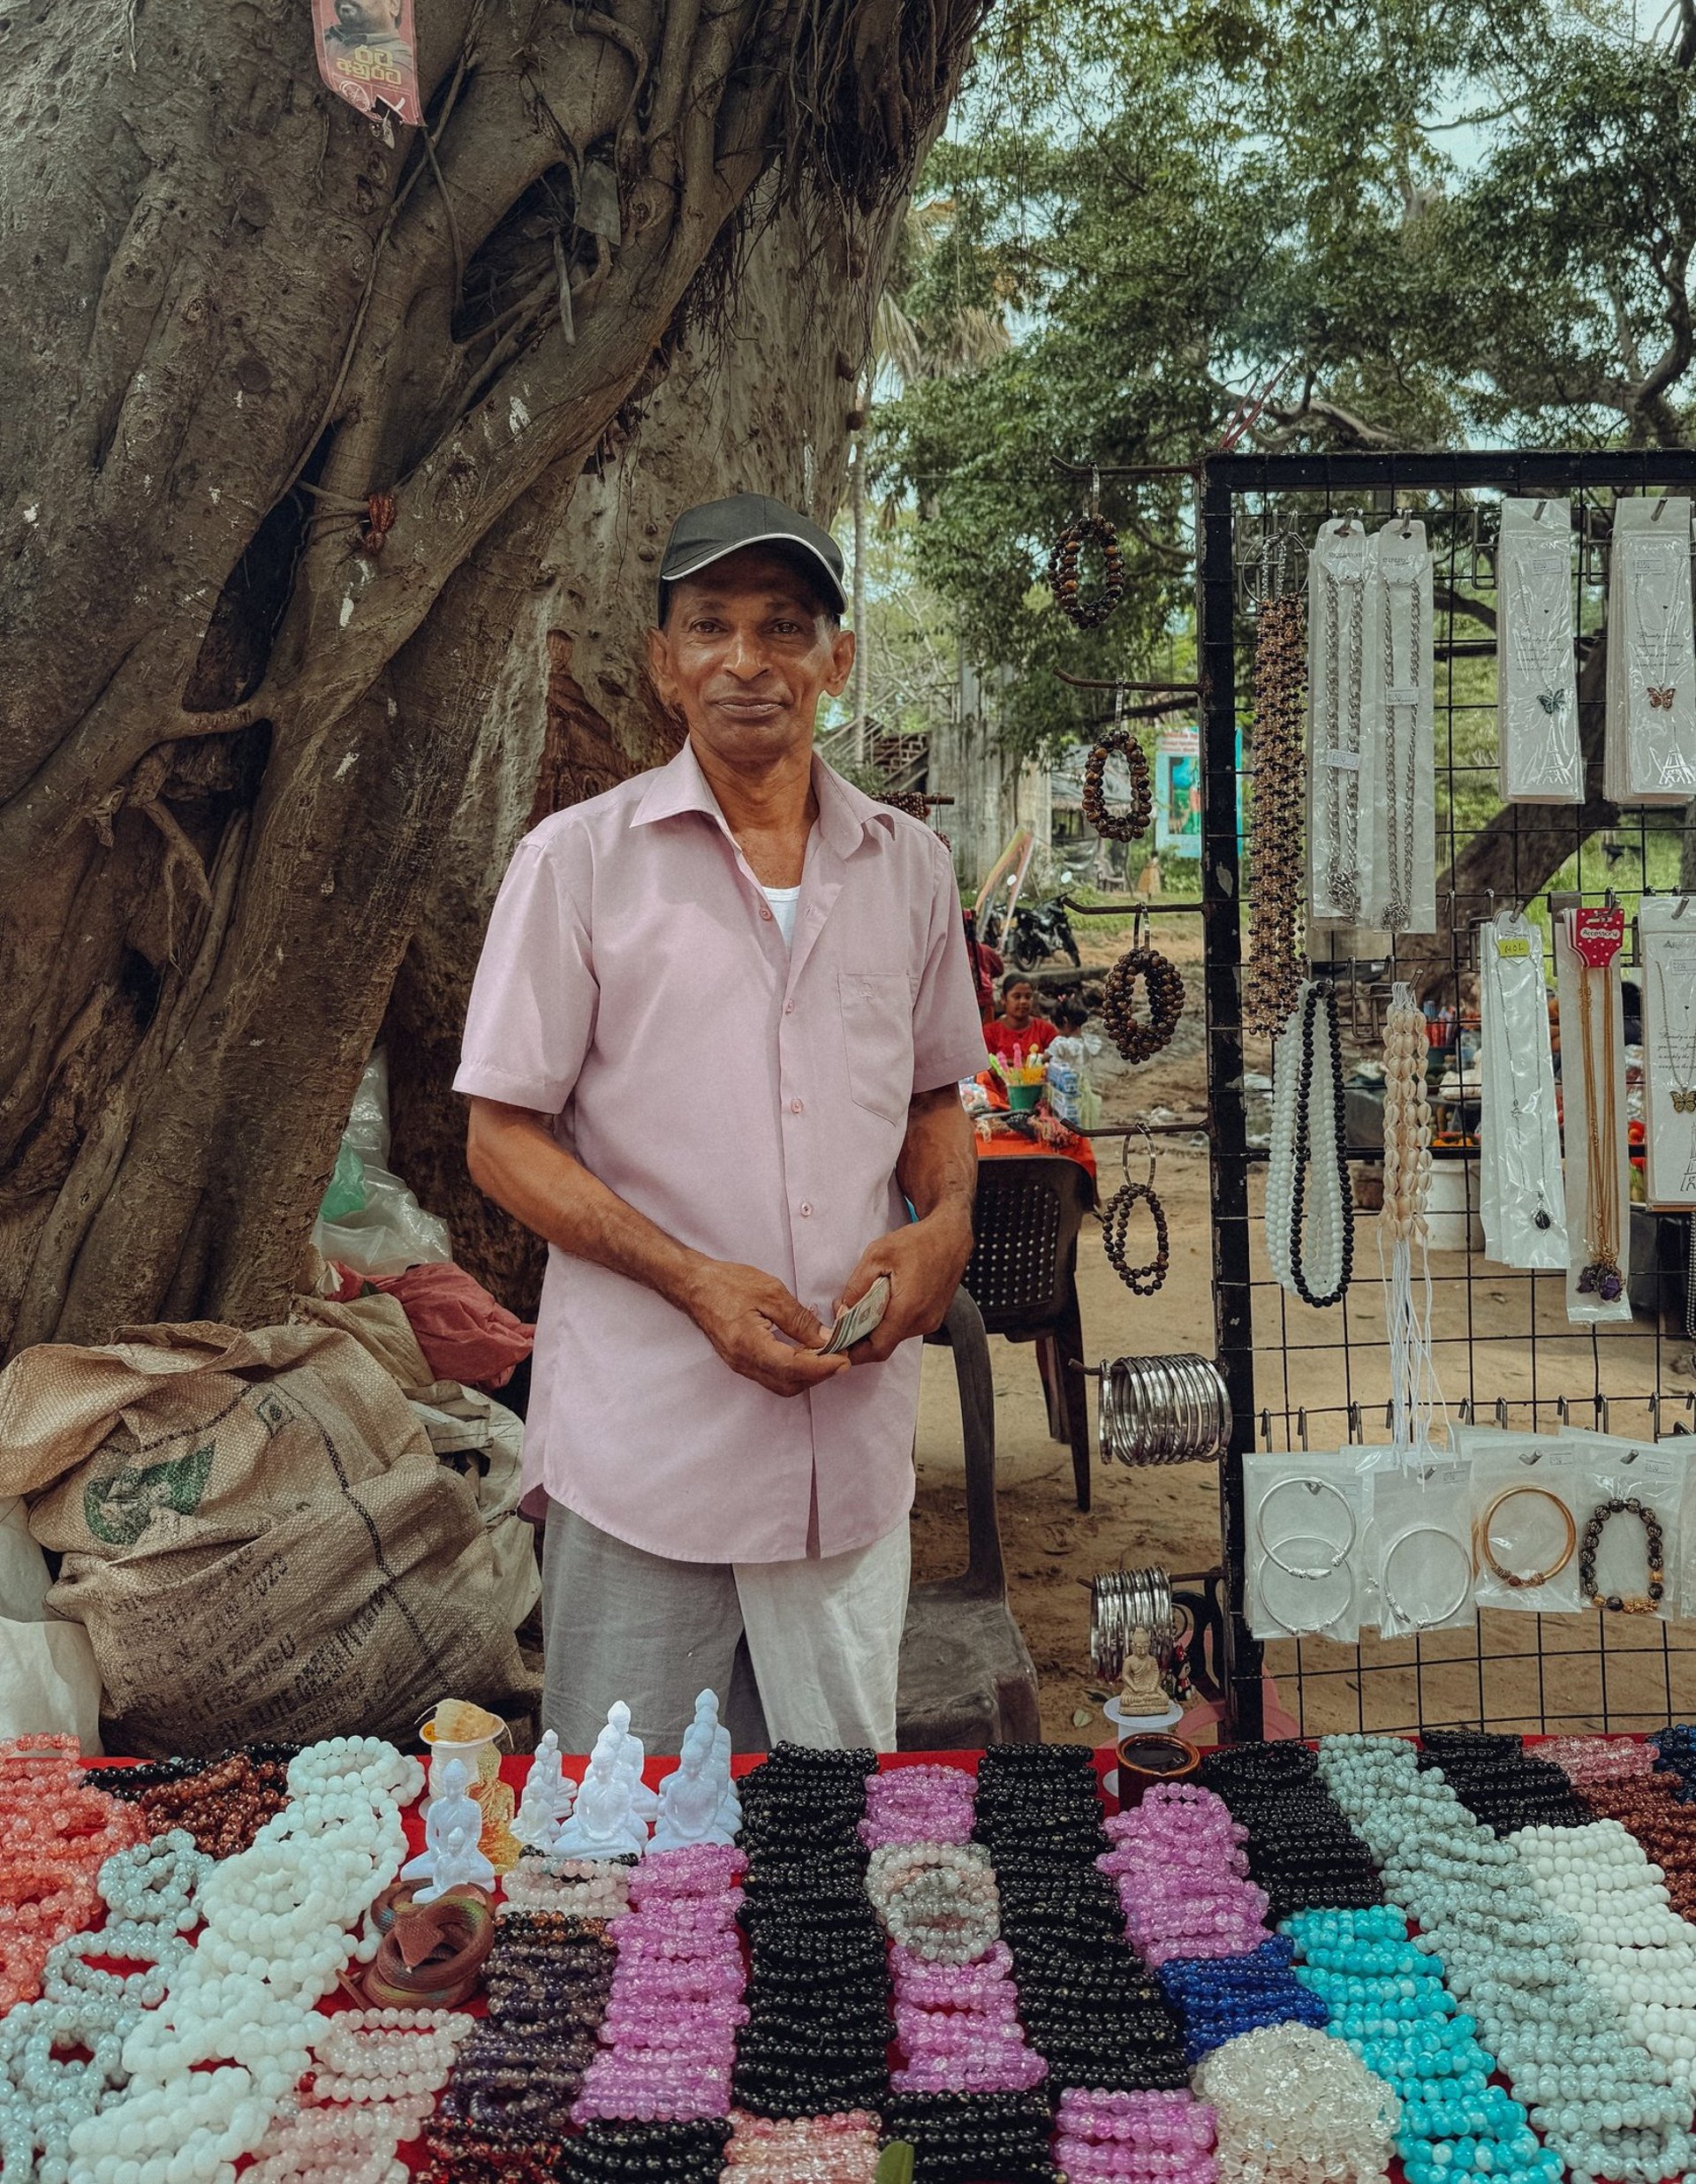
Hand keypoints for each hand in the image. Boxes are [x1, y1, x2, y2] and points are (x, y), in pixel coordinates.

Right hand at [680, 1259, 849, 1397]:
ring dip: (807, 1374)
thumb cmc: (728, 1283)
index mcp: (749, 1344)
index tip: (844, 1360)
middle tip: (839, 1355)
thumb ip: (799, 1319)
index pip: (792, 1367)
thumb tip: (826, 1339)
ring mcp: (740, 1365)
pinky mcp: (741, 1362)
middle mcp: (744, 1362)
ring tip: (825, 1353)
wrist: (695, 1286)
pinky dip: (793, 1370)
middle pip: (789, 1383)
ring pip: (782, 1384)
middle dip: (818, 1374)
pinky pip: (772, 1376)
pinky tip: (804, 1352)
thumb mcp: (770, 1292)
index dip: (822, 1367)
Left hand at [830, 1205, 972, 1364]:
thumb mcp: (877, 1255)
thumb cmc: (917, 1242)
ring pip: (895, 1335)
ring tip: (864, 1306)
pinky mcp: (934, 1317)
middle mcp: (922, 1321)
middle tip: (843, 1322)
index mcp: (907, 1309)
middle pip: (884, 1344)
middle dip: (861, 1337)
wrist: (951, 1236)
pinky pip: (906, 1327)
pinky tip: (883, 1302)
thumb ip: (857, 1287)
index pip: (877, 1348)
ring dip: (876, 1327)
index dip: (854, 1352)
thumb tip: (843, 1311)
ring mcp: (931, 1321)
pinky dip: (890, 1321)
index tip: (836, 1346)